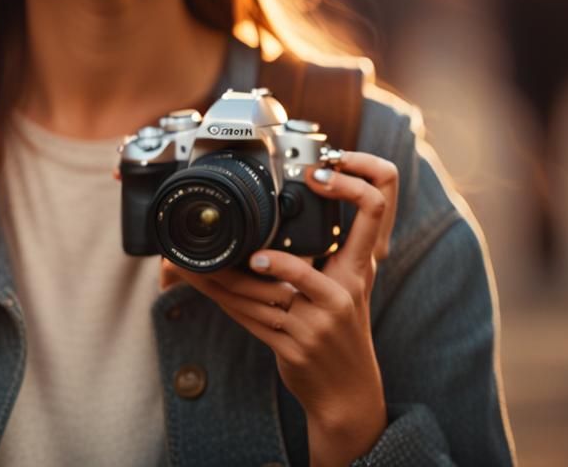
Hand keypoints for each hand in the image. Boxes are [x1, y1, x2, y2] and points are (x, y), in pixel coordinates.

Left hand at [160, 151, 398, 466]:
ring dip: (221, 274)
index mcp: (358, 268)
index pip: (374, 211)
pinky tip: (207, 283)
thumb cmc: (342, 330)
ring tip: (193, 258)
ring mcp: (319, 322)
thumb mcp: (349, 286)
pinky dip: (224, 298)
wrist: (349, 394)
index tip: (315, 173)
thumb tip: (281, 216)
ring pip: (259, 290)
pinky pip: (251, 316)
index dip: (350, 186)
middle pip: (294, 260)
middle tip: (216, 222)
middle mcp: (343, 291)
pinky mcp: (295, 345)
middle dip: (252, 244)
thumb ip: (329, 252)